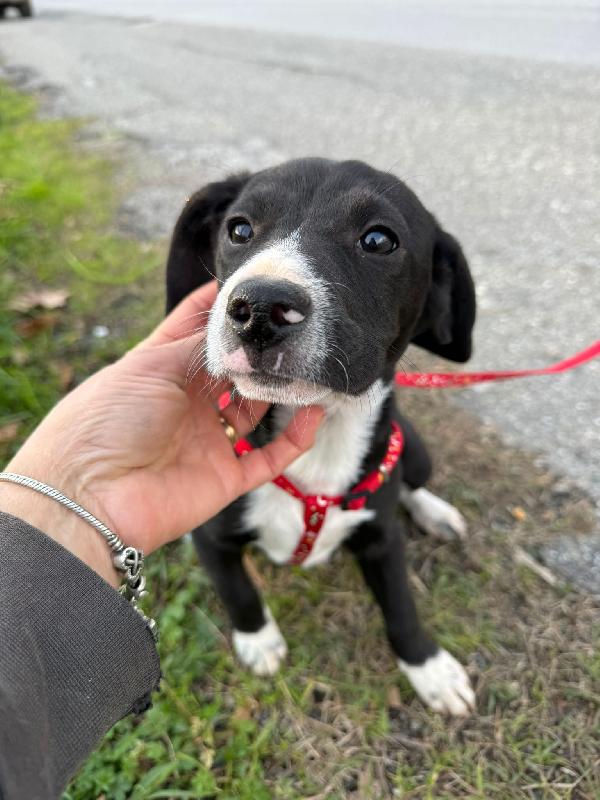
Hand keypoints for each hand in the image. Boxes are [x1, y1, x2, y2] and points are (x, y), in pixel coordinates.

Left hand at [2, 282, 322, 583]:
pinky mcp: (224, 477)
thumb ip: (198, 347)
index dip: (217, 307)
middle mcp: (187, 403)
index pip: (194, 330)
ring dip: (281, 392)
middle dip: (258, 350)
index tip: (247, 285)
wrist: (89, 496)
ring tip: (307, 368)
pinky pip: (270, 459)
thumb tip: (237, 330)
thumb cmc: (106, 420)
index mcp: (160, 370)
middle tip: (292, 327)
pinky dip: (296, 440)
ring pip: (256, 411)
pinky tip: (312, 415)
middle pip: (232, 370)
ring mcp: (207, 440)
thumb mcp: (149, 367)